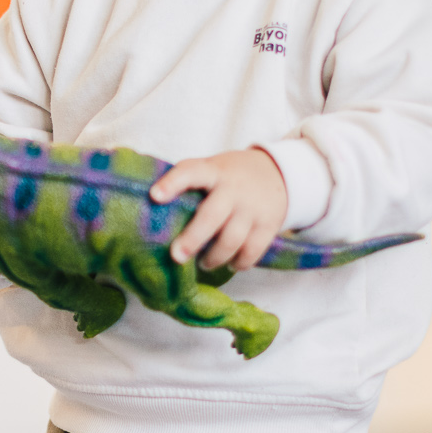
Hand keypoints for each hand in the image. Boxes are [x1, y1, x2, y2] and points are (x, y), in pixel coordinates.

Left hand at [150, 148, 288, 270]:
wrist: (278, 172)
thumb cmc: (230, 176)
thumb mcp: (212, 168)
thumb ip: (190, 185)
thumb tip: (154, 213)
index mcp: (213, 171)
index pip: (191, 172)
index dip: (172, 184)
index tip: (154, 196)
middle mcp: (233, 189)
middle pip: (211, 216)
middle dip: (192, 239)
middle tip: (177, 256)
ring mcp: (253, 208)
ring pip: (231, 240)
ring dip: (214, 257)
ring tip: (203, 264)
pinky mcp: (268, 225)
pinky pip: (252, 251)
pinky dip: (239, 263)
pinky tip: (231, 264)